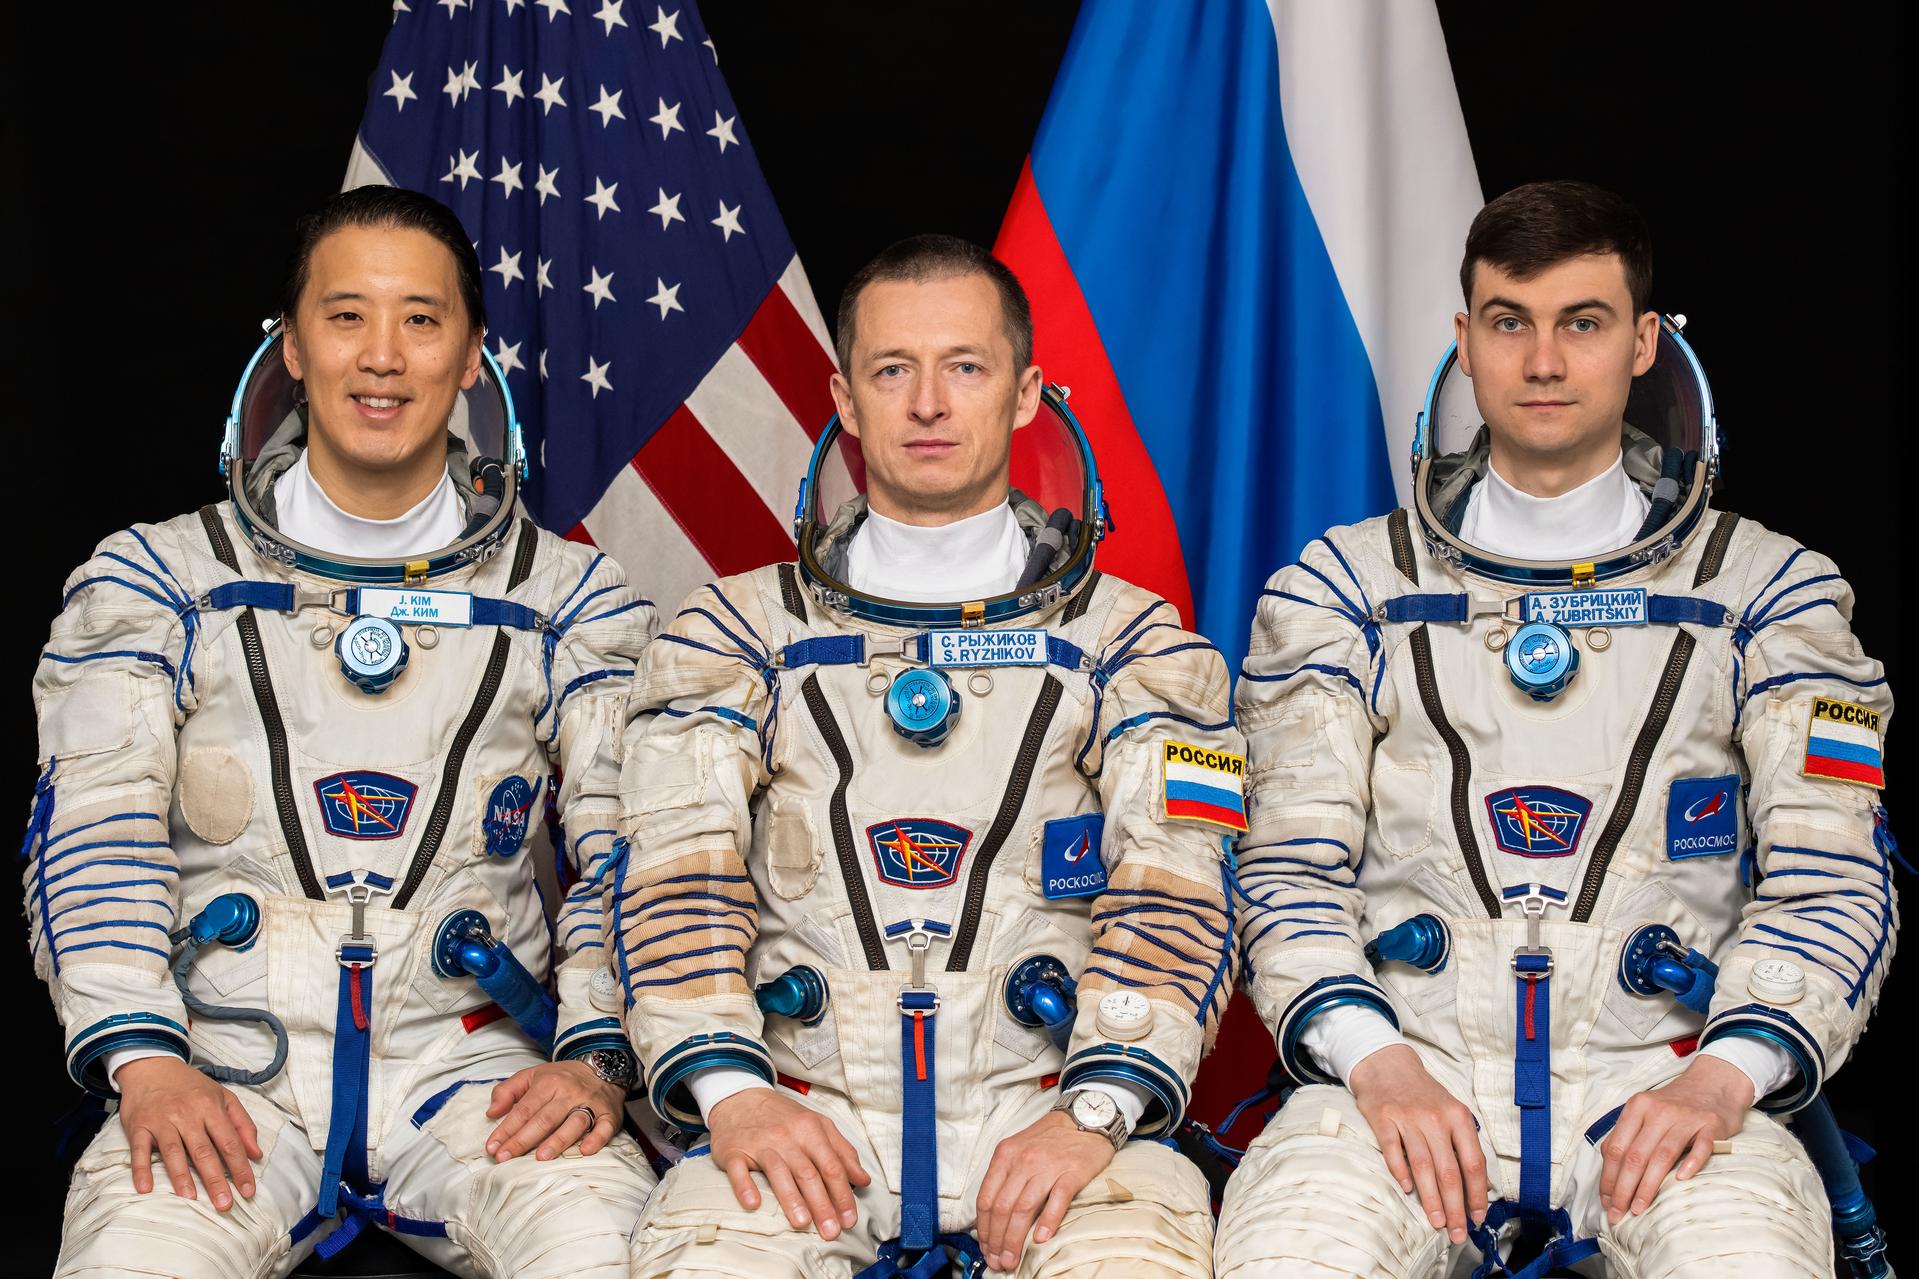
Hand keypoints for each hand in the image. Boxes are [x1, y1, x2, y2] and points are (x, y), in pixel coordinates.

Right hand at [116, 1055, 261, 1211]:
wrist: (153, 1067)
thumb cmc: (192, 1087)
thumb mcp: (224, 1097)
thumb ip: (242, 1124)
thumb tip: (256, 1154)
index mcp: (211, 1108)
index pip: (230, 1142)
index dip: (240, 1168)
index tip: (248, 1190)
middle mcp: (187, 1115)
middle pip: (204, 1151)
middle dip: (216, 1180)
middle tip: (225, 1205)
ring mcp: (162, 1121)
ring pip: (173, 1152)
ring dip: (182, 1177)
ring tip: (192, 1198)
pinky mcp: (139, 1126)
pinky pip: (139, 1150)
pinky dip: (141, 1169)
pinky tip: (145, 1188)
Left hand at [484, 1060, 625, 1161]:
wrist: (602, 1066)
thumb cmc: (561, 1077)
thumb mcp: (531, 1076)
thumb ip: (507, 1091)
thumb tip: (491, 1113)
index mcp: (548, 1083)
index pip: (524, 1109)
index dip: (507, 1129)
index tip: (492, 1148)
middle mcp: (569, 1093)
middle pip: (545, 1119)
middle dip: (523, 1140)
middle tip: (506, 1158)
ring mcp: (590, 1103)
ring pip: (574, 1123)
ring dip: (558, 1140)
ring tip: (541, 1157)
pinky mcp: (609, 1114)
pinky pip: (605, 1127)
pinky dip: (597, 1139)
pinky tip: (585, 1150)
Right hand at [706, 1087, 870, 1239]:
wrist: (740, 1099)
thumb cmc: (783, 1118)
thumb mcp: (817, 1126)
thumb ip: (842, 1152)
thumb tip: (863, 1180)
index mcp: (811, 1130)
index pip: (832, 1166)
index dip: (843, 1195)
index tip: (849, 1220)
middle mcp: (787, 1136)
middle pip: (808, 1173)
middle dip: (822, 1205)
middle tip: (830, 1231)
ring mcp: (760, 1144)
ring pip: (778, 1172)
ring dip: (791, 1199)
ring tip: (802, 1224)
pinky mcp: (735, 1152)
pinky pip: (739, 1171)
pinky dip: (745, 1187)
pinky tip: (754, 1204)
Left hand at [975, 1109, 1114, 1272]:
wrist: (1085, 1117)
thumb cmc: (1050, 1139)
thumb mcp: (1019, 1149)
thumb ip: (1005, 1177)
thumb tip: (993, 1217)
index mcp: (1005, 1155)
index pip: (987, 1198)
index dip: (984, 1228)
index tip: (986, 1247)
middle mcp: (1023, 1160)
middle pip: (1003, 1207)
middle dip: (997, 1240)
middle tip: (998, 1261)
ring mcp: (1048, 1167)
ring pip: (1024, 1208)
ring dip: (1015, 1239)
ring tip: (1012, 1259)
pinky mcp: (1072, 1173)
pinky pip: (1057, 1201)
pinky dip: (1047, 1222)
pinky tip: (1040, 1239)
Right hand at [1349, 1044, 1486, 1244]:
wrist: (1388, 1064)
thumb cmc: (1423, 1094)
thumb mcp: (1451, 1110)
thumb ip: (1461, 1143)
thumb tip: (1474, 1186)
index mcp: (1459, 1117)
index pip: (1473, 1163)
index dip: (1477, 1195)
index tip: (1477, 1218)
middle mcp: (1436, 1118)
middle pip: (1449, 1171)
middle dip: (1455, 1207)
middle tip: (1456, 1233)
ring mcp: (1408, 1118)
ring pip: (1423, 1166)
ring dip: (1431, 1199)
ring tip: (1437, 1222)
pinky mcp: (1383, 1118)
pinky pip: (1393, 1150)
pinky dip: (1400, 1172)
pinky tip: (1407, 1191)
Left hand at [1600, 1053, 1751, 1221]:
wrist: (1714, 1082)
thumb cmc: (1675, 1104)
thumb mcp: (1645, 1111)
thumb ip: (1628, 1134)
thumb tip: (1609, 1170)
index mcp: (1637, 1108)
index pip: (1615, 1148)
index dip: (1608, 1177)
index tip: (1606, 1200)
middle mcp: (1658, 1111)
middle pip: (1635, 1155)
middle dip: (1623, 1188)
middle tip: (1618, 1213)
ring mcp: (1686, 1118)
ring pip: (1662, 1156)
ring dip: (1648, 1186)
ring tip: (1639, 1208)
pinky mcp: (1711, 1126)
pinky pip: (1700, 1148)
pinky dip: (1690, 1165)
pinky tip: (1680, 1182)